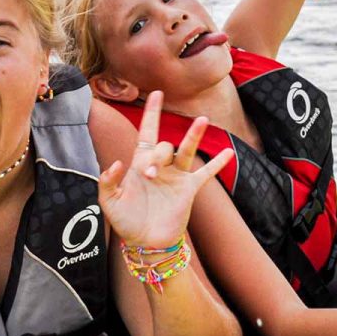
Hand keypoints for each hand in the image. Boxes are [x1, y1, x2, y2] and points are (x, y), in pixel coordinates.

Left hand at [98, 92, 233, 247]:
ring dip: (193, 136)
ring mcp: (176, 177)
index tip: (155, 93)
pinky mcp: (188, 190)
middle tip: (150, 176)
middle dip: (158, 155)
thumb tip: (117, 163)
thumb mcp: (109, 201)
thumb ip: (108, 181)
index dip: (151, 113)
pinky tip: (228, 153)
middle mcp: (159, 166)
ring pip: (186, 151)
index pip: (146, 132)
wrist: (145, 243)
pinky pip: (205, 174)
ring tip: (202, 120)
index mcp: (139, 164)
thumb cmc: (125, 221)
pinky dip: (216, 164)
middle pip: (163, 146)